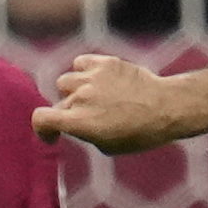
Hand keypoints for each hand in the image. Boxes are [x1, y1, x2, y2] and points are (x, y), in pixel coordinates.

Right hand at [36, 52, 202, 155]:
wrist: (167, 108)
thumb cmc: (140, 133)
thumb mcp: (108, 145)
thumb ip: (85, 132)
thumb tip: (77, 123)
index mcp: (79, 121)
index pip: (41, 119)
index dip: (43, 129)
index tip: (54, 135)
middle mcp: (81, 97)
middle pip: (59, 102)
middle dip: (68, 113)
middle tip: (87, 117)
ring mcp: (92, 78)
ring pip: (66, 81)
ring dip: (74, 90)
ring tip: (91, 97)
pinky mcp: (105, 63)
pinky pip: (81, 63)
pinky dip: (83, 71)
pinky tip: (95, 79)